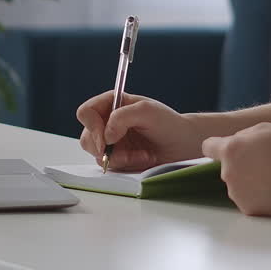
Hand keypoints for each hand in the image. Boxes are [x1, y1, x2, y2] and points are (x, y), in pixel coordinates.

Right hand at [76, 91, 203, 171]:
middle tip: (121, 152)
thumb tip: (106, 135)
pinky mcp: (118, 158)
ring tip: (141, 154)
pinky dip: (126, 164)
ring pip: (97, 154)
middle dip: (104, 147)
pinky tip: (143, 158)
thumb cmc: (169, 123)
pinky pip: (110, 166)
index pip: (86, 112)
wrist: (183, 145)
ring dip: (119, 157)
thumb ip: (122, 117)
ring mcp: (112, 142)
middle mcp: (109, 122)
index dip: (91, 126)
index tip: (105, 139)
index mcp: (112, 104)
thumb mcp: (147, 111)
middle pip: (87, 137)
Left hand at [201, 123, 270, 216]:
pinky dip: (258, 196)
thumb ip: (244, 134)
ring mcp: (237, 193)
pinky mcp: (248, 209)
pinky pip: (248, 199)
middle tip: (263, 162)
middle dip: (240, 164)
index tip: (224, 149)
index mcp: (231, 150)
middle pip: (227, 167)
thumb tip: (236, 142)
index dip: (216, 146)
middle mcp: (228, 173)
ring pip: (237, 184)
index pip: (208, 146)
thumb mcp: (266, 128)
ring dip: (248, 181)